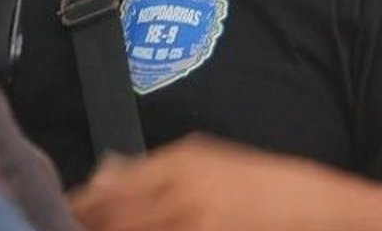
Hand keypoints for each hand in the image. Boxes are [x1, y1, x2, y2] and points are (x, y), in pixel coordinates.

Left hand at [70, 135, 340, 230]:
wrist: (316, 207)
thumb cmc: (264, 183)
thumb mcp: (211, 159)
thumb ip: (154, 167)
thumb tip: (100, 177)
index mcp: (182, 161)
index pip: (106, 191)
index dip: (78, 210)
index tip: (64, 218)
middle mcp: (184, 191)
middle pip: (110, 220)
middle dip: (87, 228)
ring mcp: (195, 223)